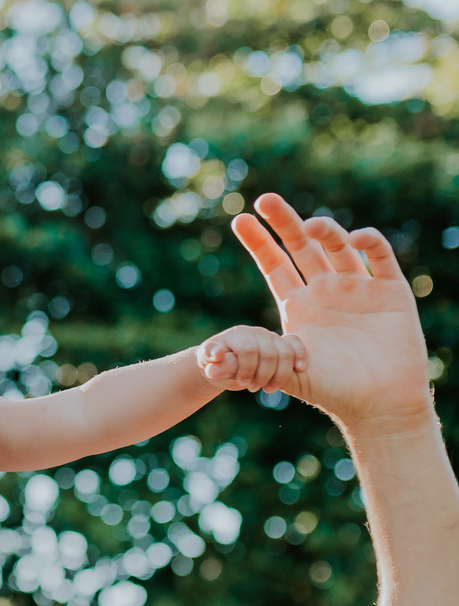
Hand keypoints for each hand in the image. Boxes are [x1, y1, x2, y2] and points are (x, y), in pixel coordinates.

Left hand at [197, 325, 306, 392]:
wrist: (224, 363)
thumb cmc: (215, 363)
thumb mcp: (208, 362)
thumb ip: (212, 359)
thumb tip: (217, 355)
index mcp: (239, 334)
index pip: (249, 350)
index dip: (247, 369)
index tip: (242, 383)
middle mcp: (257, 332)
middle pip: (269, 354)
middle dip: (262, 375)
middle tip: (253, 388)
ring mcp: (271, 337)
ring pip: (285, 353)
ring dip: (279, 375)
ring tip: (268, 389)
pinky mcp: (282, 344)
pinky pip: (296, 345)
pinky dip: (300, 356)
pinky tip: (299, 369)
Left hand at [230, 194, 431, 436]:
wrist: (380, 406)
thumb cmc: (333, 392)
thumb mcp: (287, 370)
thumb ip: (258, 355)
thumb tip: (215, 354)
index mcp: (300, 306)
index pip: (275, 265)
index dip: (259, 243)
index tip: (240, 219)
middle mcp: (327, 291)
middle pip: (302, 247)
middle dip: (285, 222)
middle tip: (265, 200)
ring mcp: (359, 288)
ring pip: (338, 246)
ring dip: (324, 230)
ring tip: (310, 226)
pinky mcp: (391, 291)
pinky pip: (379, 256)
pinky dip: (368, 241)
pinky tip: (354, 239)